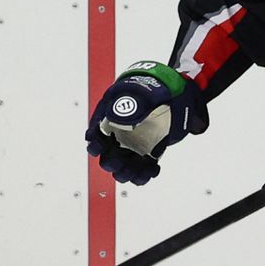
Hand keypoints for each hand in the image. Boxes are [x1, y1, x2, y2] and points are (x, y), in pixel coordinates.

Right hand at [86, 61, 205, 184]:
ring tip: (140, 169)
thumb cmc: (150, 91)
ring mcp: (132, 148)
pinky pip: (141, 171)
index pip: (95, 137)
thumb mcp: (141, 94)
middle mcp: (118, 139)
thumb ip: (130, 106)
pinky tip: (154, 168)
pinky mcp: (147, 155)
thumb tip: (117, 119)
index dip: (95, 144)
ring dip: (128, 173)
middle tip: (121, 162)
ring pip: (123, 170)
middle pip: (108, 159)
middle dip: (112, 163)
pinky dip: (146, 174)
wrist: (169, 95)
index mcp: (110, 122)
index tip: (99, 147)